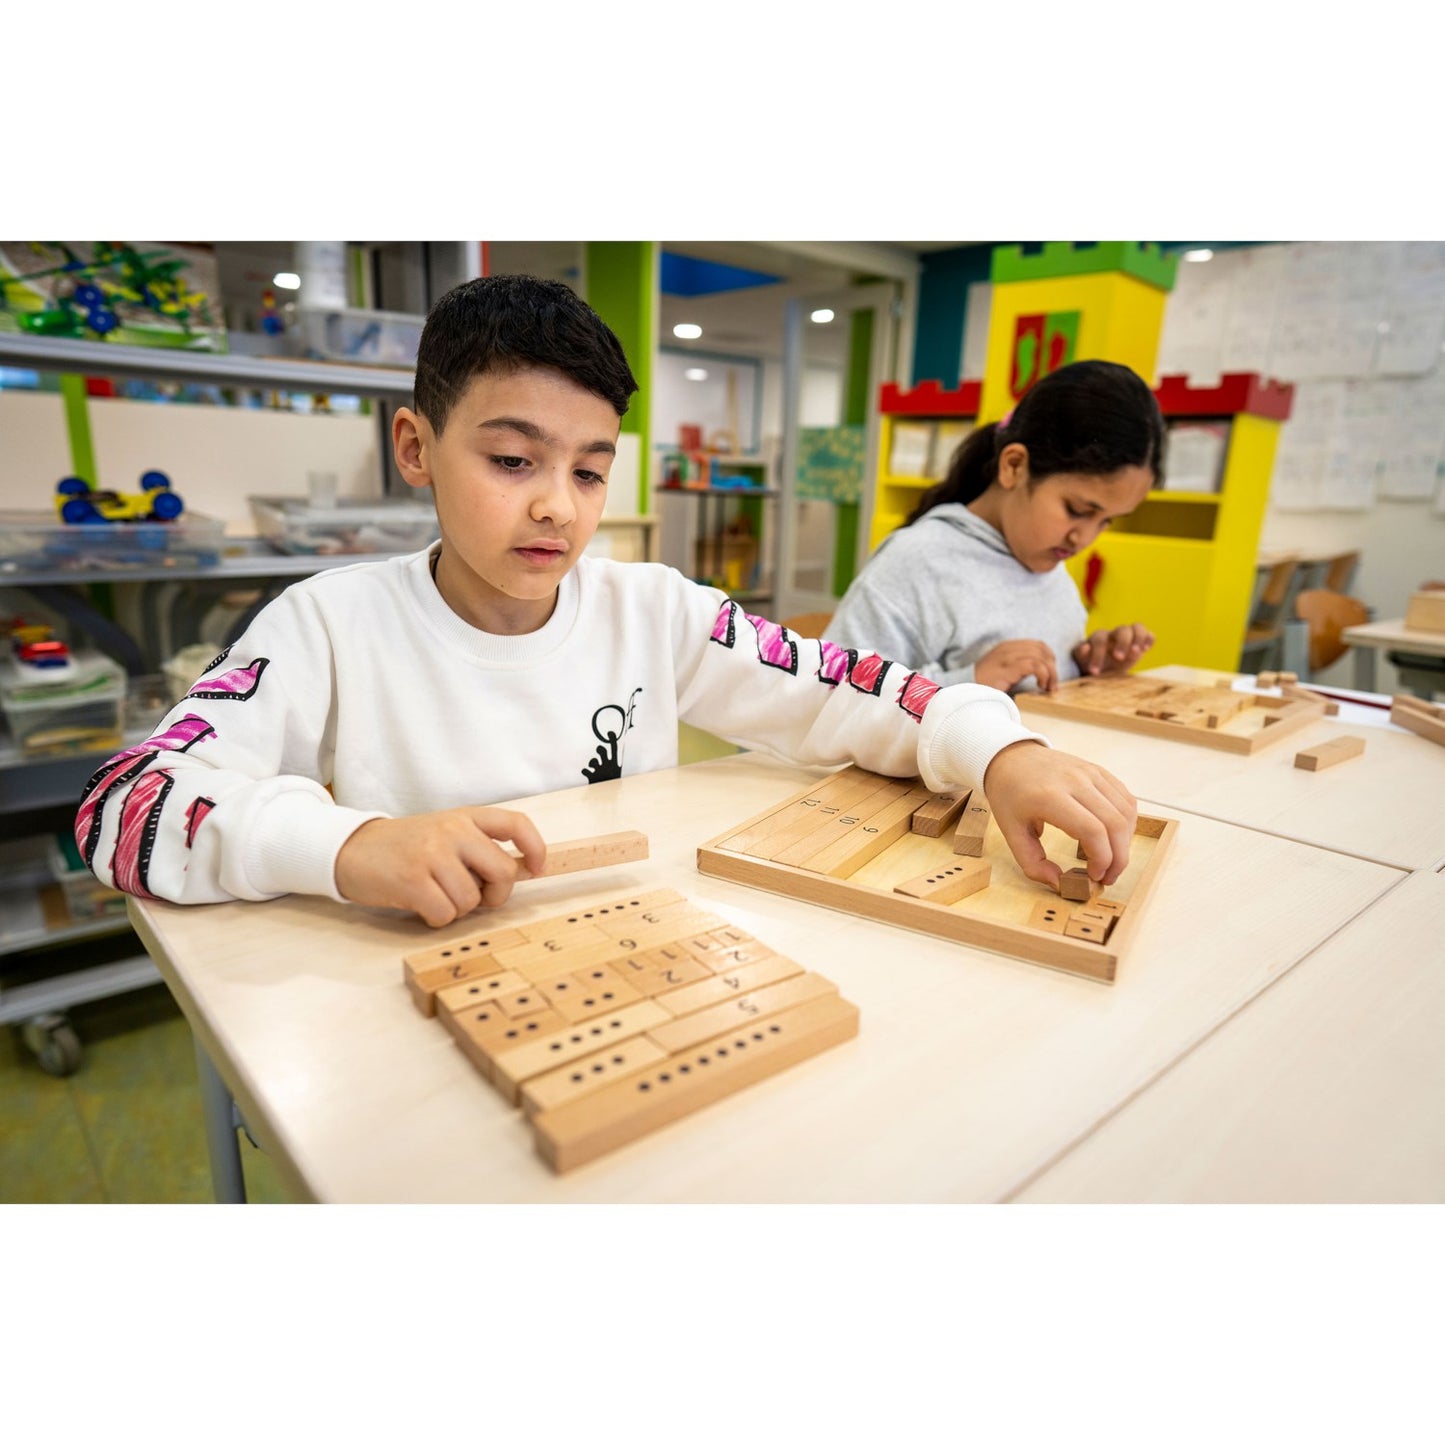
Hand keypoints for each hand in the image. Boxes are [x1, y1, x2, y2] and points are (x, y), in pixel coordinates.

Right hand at [335, 806, 546, 926]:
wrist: (351, 849)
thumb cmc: (404, 847)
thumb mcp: (444, 834)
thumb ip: (478, 847)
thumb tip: (519, 872)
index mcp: (465, 817)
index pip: (516, 824)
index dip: (535, 848)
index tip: (537, 869)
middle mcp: (452, 830)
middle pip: (503, 872)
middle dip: (495, 895)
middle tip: (477, 897)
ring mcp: (432, 854)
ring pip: (472, 899)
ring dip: (459, 909)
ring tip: (437, 896)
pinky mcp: (412, 880)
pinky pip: (446, 914)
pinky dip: (438, 919)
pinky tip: (422, 906)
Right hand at [975, 639, 1058, 693]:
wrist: (964, 691)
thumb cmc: (984, 685)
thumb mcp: (1003, 672)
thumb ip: (1018, 668)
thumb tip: (1040, 673)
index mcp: (1007, 647)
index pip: (1038, 645)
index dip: (1049, 658)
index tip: (1051, 674)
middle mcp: (1008, 649)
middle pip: (1042, 649)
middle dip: (1052, 667)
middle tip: (1052, 684)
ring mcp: (1007, 658)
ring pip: (1040, 656)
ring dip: (1050, 673)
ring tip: (1047, 687)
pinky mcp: (1007, 669)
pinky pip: (1033, 665)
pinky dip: (1043, 675)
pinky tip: (1040, 685)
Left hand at [982, 741, 1136, 888]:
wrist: (1011, 758)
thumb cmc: (1010, 795)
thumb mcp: (1011, 832)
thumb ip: (1032, 863)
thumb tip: (1059, 884)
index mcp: (1049, 797)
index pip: (1092, 830)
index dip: (1101, 859)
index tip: (1094, 876)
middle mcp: (1074, 781)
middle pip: (1115, 824)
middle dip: (1118, 858)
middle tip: (1108, 876)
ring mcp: (1090, 773)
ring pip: (1126, 812)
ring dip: (1125, 842)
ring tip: (1111, 860)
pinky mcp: (1098, 771)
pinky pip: (1125, 799)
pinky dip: (1126, 823)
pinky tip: (1114, 838)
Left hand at [1073, 624, 1153, 676]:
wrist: (1103, 670)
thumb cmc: (1090, 664)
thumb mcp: (1082, 661)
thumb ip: (1080, 654)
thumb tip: (1085, 647)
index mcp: (1099, 637)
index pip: (1099, 639)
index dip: (1097, 654)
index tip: (1095, 672)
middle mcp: (1115, 634)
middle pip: (1122, 629)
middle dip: (1122, 643)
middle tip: (1119, 658)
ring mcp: (1129, 637)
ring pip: (1137, 627)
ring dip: (1138, 638)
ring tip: (1136, 652)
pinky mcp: (1140, 643)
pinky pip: (1148, 634)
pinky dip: (1149, 639)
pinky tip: (1146, 649)